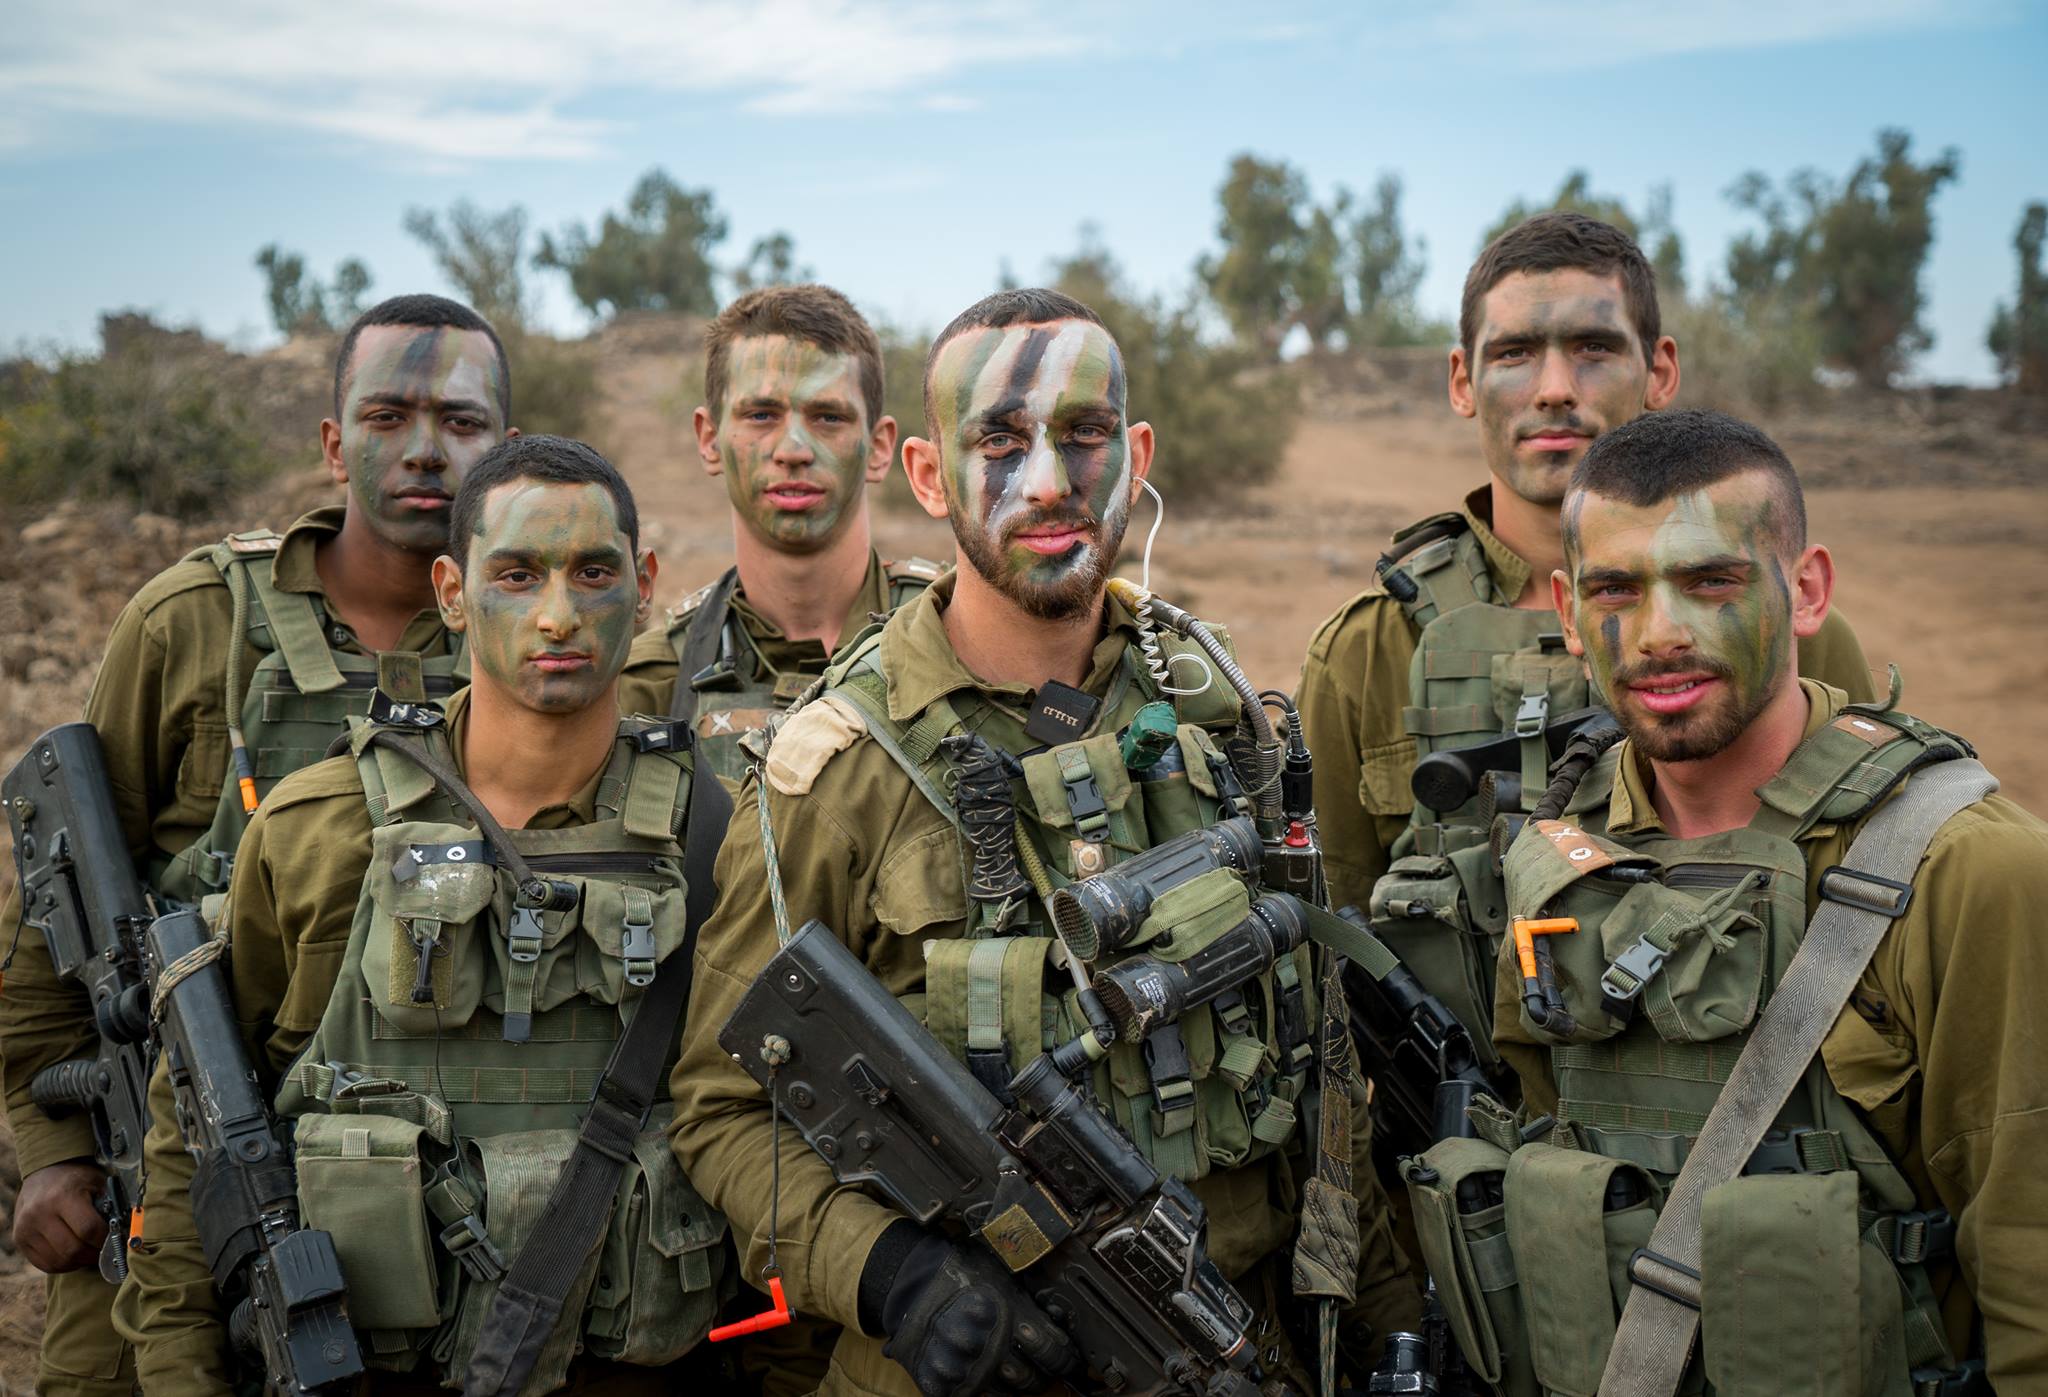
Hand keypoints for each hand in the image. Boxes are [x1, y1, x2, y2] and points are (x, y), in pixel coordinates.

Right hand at [12, 1159, 110, 1272]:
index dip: (106, 1239)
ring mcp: (26, 1228)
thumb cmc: (77, 1179)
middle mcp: (39, 1213)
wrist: (45, 1172)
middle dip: (94, 1254)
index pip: (88, 1229)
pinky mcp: (20, 1239)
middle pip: (72, 1249)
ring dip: (79, 1262)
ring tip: (91, 1253)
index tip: (117, 1240)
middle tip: (106, 1252)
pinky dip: (64, 1265)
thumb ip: (110, 1206)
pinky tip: (74, 1256)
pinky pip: (45, 1264)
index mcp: (62, 1196)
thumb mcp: (97, 1183)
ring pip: (58, 1261)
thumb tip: (124, 1234)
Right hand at [881, 1238, 1078, 1395]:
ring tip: (1011, 1369)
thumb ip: (1030, 1303)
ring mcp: (966, 1369)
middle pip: (1034, 1381)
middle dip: (1042, 1375)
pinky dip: (981, 1388)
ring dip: (1014, 1384)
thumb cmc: (960, 1273)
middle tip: (1040, 1367)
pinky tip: (982, 1372)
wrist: (912, 1283)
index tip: (1068, 1360)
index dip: (1066, 1359)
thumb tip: (1059, 1322)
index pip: (1055, 1353)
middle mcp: (991, 1346)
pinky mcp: (943, 1384)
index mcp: (1011, 1316)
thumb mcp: (1003, 1275)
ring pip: (1008, 1394)